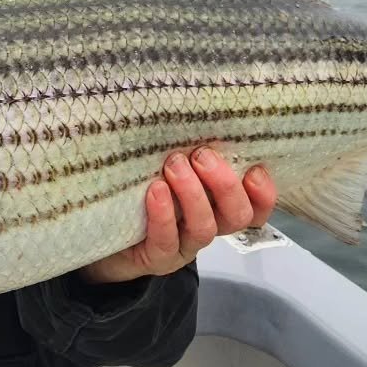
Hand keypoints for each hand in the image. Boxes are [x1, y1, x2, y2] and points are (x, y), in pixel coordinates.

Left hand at [80, 147, 276, 283]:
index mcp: (217, 206)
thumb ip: (186, 151)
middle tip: (202, 156)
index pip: (256, 207)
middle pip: (237, 216)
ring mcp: (183, 245)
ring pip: (204, 228)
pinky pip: (166, 240)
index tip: (253, 168)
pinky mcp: (156, 258)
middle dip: (225, 184)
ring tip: (174, 166)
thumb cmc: (139, 191)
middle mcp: (206, 226)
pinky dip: (163, 213)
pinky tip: (156, 190)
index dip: (263, 192)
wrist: (103, 235)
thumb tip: (190, 109)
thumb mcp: (167, 166)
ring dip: (193, 194)